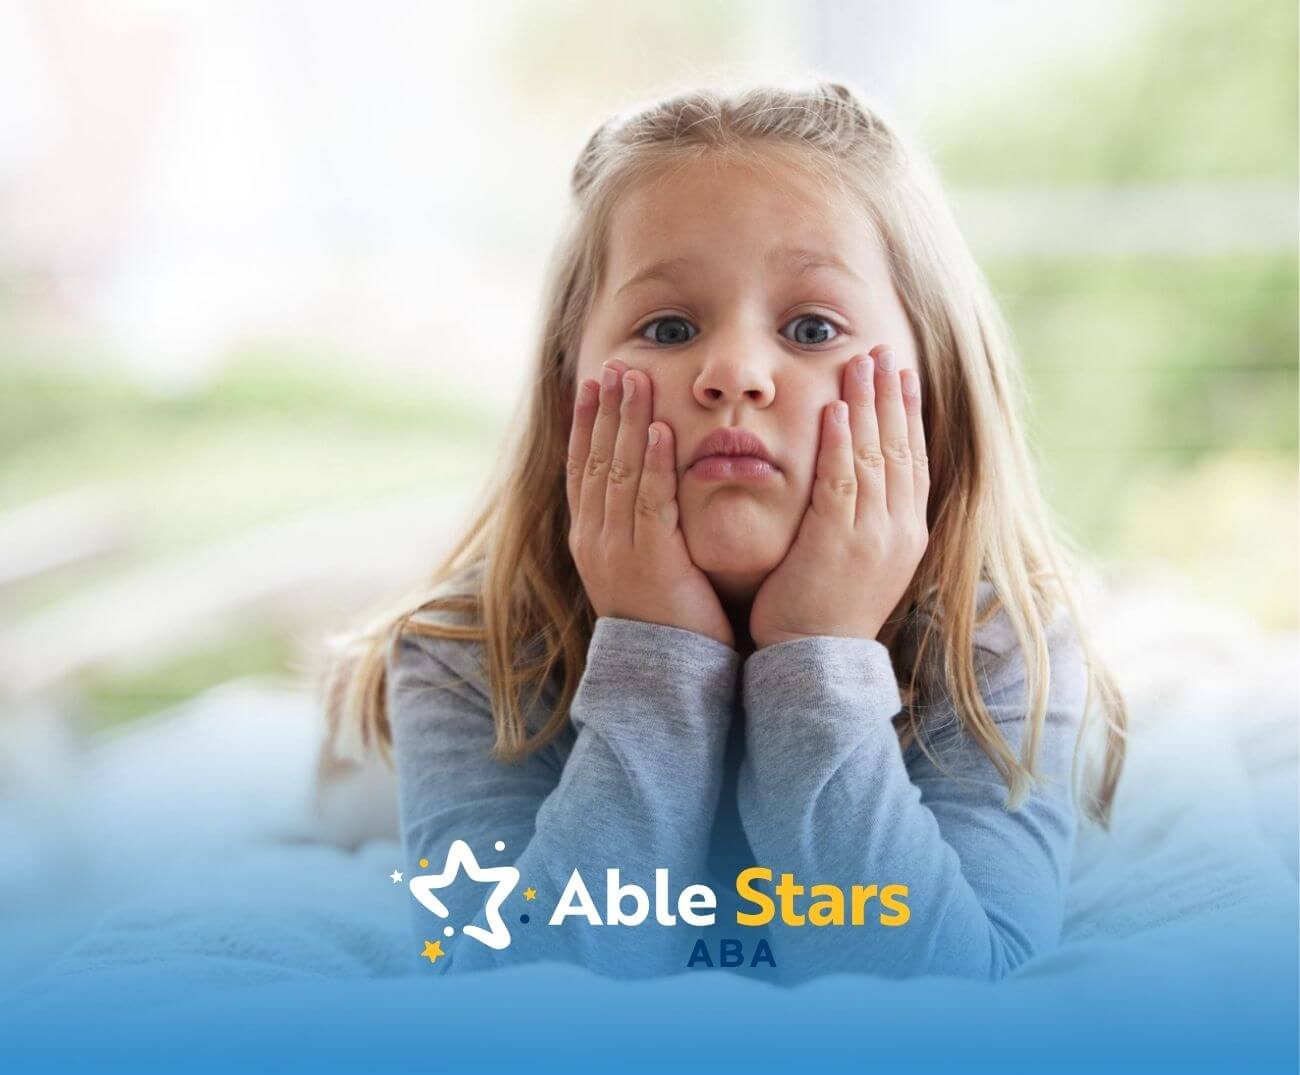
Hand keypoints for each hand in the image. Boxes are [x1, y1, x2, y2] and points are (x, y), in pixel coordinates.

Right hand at [566, 359, 735, 649]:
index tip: (592, 385)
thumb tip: (643, 493)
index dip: (585, 424)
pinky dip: (653, 462)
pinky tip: (659, 429)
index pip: (581, 470)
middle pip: (595, 461)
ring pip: (619, 472)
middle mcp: (596, 540)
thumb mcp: (640, 569)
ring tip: (635, 379)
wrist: (666, 680)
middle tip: (614, 365)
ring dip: (627, 421)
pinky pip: (649, 501)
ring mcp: (619, 550)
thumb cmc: (664, 622)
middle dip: (604, 410)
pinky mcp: (652, 561)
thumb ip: (637, 530)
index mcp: (590, 540)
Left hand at [749, 345, 929, 649]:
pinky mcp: (837, 543)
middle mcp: (899, 531)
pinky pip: (842, 482)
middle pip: (901, 448)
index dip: (909, 415)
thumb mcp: (860, 563)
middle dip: (892, 396)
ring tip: (860, 362)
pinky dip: (841, 443)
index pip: (914, 461)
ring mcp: (872, 537)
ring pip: (876, 457)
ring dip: (868, 405)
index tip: (902, 375)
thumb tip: (862, 489)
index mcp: (908, 534)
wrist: (816, 663)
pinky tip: (837, 409)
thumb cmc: (827, 613)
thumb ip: (864, 522)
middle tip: (884, 350)